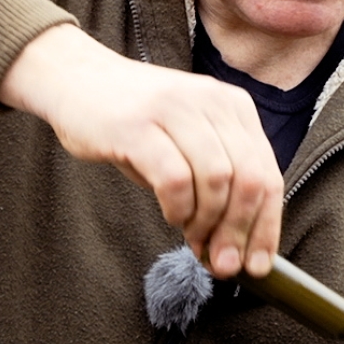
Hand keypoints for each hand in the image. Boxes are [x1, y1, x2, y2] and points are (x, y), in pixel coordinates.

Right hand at [0, 23, 280, 276]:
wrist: (75, 79)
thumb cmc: (132, 119)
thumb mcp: (186, 138)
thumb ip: (215, 178)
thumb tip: (233, 242)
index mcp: (232, 106)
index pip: (268, 173)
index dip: (267, 226)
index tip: (257, 264)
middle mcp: (211, 102)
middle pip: (249, 180)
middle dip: (238, 232)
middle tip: (222, 263)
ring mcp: (175, 110)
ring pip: (217, 180)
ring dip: (206, 222)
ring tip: (192, 237)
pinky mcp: (138, 126)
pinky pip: (174, 179)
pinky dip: (177, 207)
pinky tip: (170, 214)